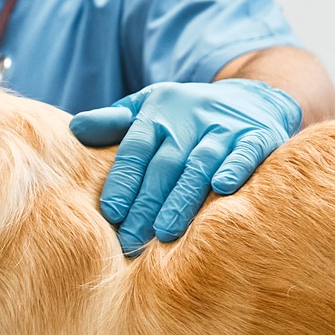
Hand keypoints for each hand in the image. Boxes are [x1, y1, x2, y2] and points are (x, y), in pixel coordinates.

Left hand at [68, 80, 299, 253]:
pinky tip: (222, 188)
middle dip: (148, 203)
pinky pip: (246, 152)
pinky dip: (235, 168)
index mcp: (158, 113)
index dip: (123, 181)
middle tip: (133, 238)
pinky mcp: (258, 135)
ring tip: (166, 232)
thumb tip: (75, 129)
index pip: (135, 150)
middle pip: (165, 164)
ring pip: (200, 163)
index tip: (111, 213)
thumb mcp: (149, 108)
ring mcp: (225, 126)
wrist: (252, 96)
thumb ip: (114, 122)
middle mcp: (190, 118)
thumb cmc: (187, 115)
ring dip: (183, 197)